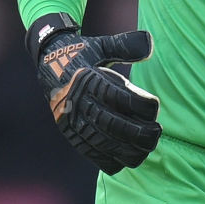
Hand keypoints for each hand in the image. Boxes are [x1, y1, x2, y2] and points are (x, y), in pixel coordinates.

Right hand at [28, 13, 160, 173]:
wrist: (48, 63)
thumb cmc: (83, 54)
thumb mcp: (101, 45)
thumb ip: (124, 45)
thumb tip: (149, 42)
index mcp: (88, 80)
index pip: (119, 97)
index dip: (142, 106)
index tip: (154, 107)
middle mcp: (78, 102)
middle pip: (113, 125)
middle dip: (139, 134)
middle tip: (156, 133)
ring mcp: (72, 120)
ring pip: (103, 142)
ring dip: (129, 150)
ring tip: (147, 149)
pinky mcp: (69, 133)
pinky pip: (89, 152)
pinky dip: (109, 160)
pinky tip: (127, 161)